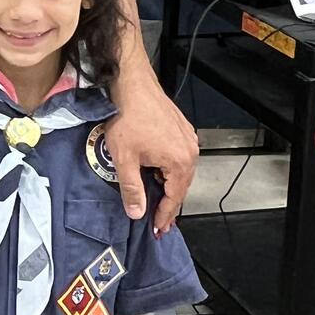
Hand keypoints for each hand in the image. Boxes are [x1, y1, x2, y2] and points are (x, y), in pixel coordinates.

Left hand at [104, 68, 197, 233]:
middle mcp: (190, 150)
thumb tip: (137, 212)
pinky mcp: (181, 129)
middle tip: (159, 222)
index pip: (174, 198)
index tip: (157, 229)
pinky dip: (170, 170)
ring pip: (181, 172)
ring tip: (159, 202)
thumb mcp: (124, 158)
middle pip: (181, 186)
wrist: (131, 84)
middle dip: (169, 205)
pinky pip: (179, 157)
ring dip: (170, 187)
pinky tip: (159, 174)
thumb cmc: (127, 116)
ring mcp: (188, 138)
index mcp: (179, 161)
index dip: (164, 216)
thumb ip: (132, 189)